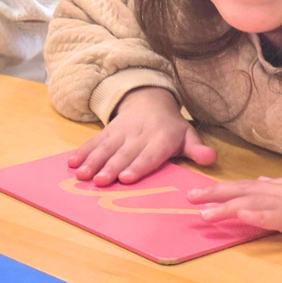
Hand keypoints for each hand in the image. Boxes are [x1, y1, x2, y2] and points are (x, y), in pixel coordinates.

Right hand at [69, 87, 216, 186]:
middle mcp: (139, 135)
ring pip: (106, 147)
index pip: (148, 155)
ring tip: (81, 175)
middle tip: (100, 181)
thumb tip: (210, 158)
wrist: (150, 101)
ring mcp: (121, 132)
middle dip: (110, 167)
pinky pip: (94, 141)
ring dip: (92, 161)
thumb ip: (197, 149)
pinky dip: (82, 152)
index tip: (125, 178)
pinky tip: (71, 163)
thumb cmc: (171, 128)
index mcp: (160, 139)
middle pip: (123, 153)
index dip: (137, 166)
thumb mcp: (188, 135)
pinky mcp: (108, 130)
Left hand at [188, 175, 281, 245]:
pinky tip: (242, 215)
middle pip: (242, 189)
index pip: (247, 186)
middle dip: (214, 193)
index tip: (200, 193)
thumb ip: (281, 188)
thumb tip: (261, 182)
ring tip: (203, 213)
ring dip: (226, 207)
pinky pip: (275, 216)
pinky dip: (257, 215)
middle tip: (188, 197)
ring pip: (251, 203)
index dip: (222, 189)